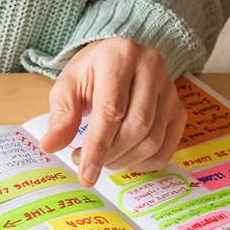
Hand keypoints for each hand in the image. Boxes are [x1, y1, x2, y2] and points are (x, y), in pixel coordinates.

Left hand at [39, 38, 185, 186]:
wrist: (116, 60)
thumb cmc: (89, 74)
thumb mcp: (67, 88)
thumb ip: (61, 116)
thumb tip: (50, 146)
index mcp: (120, 56)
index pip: (112, 109)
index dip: (98, 146)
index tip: (86, 173)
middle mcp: (152, 67)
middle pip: (137, 127)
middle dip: (110, 154)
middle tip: (85, 162)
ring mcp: (171, 88)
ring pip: (153, 139)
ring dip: (124, 160)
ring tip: (101, 158)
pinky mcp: (179, 107)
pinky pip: (166, 147)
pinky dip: (143, 163)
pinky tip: (123, 158)